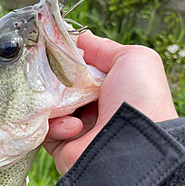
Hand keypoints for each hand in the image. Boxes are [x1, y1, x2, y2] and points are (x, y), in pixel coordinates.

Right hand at [44, 31, 177, 173]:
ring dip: (56, 102)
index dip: (67, 60)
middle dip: (54, 79)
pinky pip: (46, 130)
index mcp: (110, 89)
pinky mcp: (63, 147)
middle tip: (52, 74)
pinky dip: (57, 125)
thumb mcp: (131, 59)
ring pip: (49, 107)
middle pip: (60, 87)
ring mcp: (78, 129)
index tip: (54, 51)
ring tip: (69, 104)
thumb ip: (103, 48)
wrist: (132, 144)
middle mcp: (94, 109)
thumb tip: (80, 39)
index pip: (79, 70)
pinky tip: (75, 128)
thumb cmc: (139, 99)